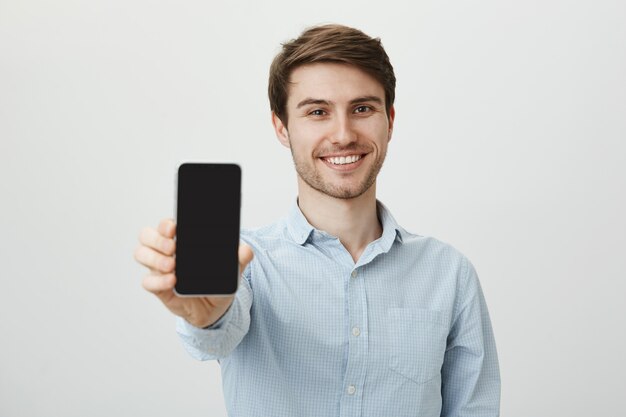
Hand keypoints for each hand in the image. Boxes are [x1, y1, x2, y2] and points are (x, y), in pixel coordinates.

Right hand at [134, 219, 253, 327]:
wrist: (214, 309)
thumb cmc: (217, 281)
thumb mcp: (232, 269)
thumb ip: (239, 258)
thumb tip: (245, 250)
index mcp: (182, 240)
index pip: (166, 225)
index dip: (166, 224)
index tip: (175, 228)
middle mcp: (166, 251)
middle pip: (146, 235)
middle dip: (156, 239)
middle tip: (173, 248)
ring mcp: (159, 268)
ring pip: (141, 254)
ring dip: (154, 258)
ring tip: (172, 265)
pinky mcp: (158, 287)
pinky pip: (147, 281)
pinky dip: (157, 280)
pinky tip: (172, 281)